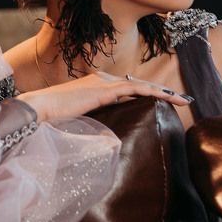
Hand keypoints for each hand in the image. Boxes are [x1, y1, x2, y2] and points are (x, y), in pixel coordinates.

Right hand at [15, 72, 192, 122]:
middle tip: (182, 101)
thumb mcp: (77, 122)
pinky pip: (136, 89)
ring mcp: (103, 82)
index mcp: (94, 86)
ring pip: (141, 86)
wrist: (39, 109)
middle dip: (161, 93)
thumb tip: (107, 142)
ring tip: (183, 100)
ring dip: (163, 93)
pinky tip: (168, 98)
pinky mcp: (104, 89)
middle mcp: (101, 80)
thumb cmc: (51, 119)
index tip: (164, 102)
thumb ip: (92, 126)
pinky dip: (154, 93)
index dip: (146, 94)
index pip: (127, 89)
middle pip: (138, 85)